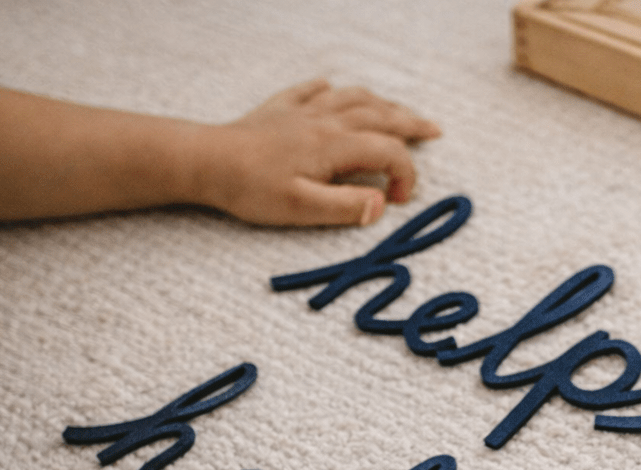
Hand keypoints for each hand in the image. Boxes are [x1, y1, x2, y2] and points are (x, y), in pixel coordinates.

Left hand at [192, 79, 440, 226]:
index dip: (404, 175)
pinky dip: (329, 89)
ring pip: (353, 97)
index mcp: (334, 145)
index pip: (388, 152)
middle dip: (411, 123)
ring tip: (398, 111)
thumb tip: (380, 206)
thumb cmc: (252, 189)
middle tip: (434, 130)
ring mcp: (302, 111)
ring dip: (381, 103)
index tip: (397, 201)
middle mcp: (324, 121)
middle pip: (380, 115)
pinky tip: (331, 90)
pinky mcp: (279, 109)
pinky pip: (311, 90)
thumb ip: (346, 208)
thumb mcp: (302, 209)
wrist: (206, 162)